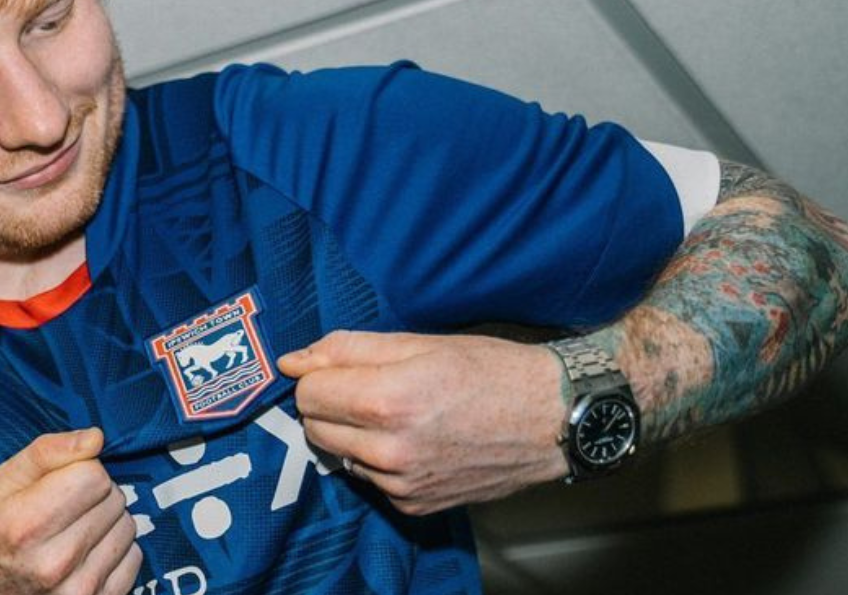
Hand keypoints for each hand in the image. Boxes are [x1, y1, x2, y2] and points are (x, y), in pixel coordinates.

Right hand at [0, 428, 142, 594]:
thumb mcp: (0, 482)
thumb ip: (47, 453)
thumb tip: (95, 438)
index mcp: (25, 526)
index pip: (93, 475)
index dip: (79, 469)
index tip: (59, 481)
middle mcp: (55, 564)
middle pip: (113, 498)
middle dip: (93, 493)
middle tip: (62, 508)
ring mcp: (79, 590)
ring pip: (127, 526)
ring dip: (106, 521)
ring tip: (72, 530)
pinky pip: (133, 556)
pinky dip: (114, 550)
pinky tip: (85, 553)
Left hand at [278, 330, 569, 514]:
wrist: (552, 420)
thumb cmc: (492, 372)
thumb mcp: (420, 342)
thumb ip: (349, 349)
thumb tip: (295, 360)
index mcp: (388, 401)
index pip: (308, 393)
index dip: (319, 374)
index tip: (341, 367)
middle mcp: (391, 450)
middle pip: (315, 426)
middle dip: (330, 403)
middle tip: (369, 386)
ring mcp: (403, 483)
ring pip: (339, 453)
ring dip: (353, 431)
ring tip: (397, 411)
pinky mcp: (415, 504)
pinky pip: (369, 478)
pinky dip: (378, 458)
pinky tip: (413, 438)